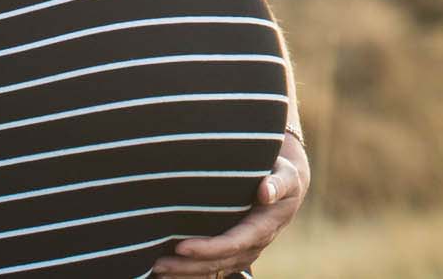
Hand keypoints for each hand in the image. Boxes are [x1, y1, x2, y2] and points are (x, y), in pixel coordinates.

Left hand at [151, 131, 308, 276]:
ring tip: (155, 269)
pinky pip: (211, 271)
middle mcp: (252, 247)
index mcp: (262, 228)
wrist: (288, 191)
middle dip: (186, 266)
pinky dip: (189, 274)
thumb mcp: (285, 174)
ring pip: (211, 272)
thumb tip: (265, 192)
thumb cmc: (282, 176)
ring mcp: (242, 254)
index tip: (181, 246)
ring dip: (184, 273)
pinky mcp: (233, 255)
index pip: (232, 243)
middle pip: (217, 263)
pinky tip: (168, 272)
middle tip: (157, 263)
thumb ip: (277, 183)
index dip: (207, 248)